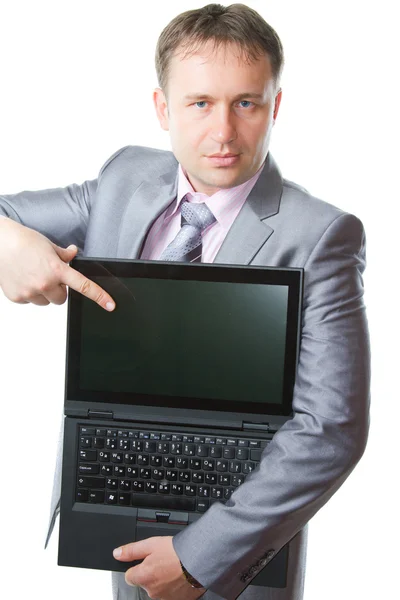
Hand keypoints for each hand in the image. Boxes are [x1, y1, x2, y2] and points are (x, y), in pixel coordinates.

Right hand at [0, 217, 114, 309]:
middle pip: (62, 299)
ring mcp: (30, 292)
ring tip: (33, 275)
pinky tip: (22, 278)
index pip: (83, 286)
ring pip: (46, 302)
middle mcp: (44, 283)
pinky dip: (28, 293)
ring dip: (44, 293)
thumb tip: (73, 254)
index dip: (99, 296)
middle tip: (49, 277)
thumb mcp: (49, 245)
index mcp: (56, 269)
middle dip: (59, 290)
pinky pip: (30, 301)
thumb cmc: (22, 241)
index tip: (110, 305)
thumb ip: (64, 254)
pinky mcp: (17, 297)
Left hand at [113, 536, 205, 599]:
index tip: (147, 560)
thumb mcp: (151, 544)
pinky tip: (180, 575)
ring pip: (158, 588)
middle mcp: (151, 592)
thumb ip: (131, 550)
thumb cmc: (177, 551)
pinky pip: (170, 593)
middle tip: (163, 561)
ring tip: (174, 567)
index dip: (137, 566)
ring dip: (163, 580)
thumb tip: (117, 554)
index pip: (129, 576)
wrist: (199, 560)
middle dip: (151, 573)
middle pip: (144, 582)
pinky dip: (173, 586)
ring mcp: (165, 598)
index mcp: (142, 577)